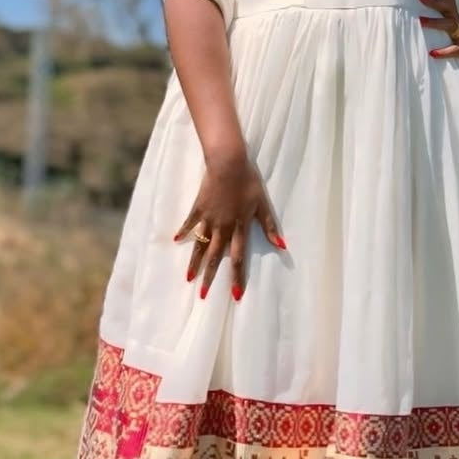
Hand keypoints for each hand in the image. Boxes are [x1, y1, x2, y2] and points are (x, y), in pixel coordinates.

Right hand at [174, 150, 284, 300]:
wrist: (228, 163)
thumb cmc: (248, 181)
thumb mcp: (262, 204)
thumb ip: (270, 227)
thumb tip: (282, 246)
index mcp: (239, 227)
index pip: (238, 258)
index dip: (236, 277)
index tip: (234, 294)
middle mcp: (222, 227)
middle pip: (215, 257)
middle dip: (210, 278)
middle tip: (203, 296)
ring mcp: (208, 218)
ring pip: (200, 245)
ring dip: (195, 263)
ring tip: (189, 278)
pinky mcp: (198, 207)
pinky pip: (190, 223)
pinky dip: (183, 231)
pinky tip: (176, 240)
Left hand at [417, 0, 458, 83]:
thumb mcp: (453, 36)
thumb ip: (440, 27)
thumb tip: (416, 19)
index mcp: (456, 21)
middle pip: (448, 7)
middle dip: (434, 0)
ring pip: (450, 25)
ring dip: (434, 22)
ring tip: (420, 20)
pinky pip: (455, 51)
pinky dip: (443, 52)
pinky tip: (432, 53)